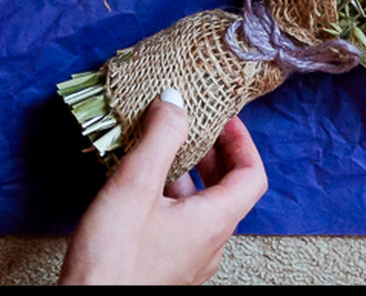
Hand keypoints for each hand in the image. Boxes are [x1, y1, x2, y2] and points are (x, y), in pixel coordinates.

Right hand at [59, 92, 267, 284]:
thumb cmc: (113, 258)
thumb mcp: (135, 186)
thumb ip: (160, 138)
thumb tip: (177, 101)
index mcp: (213, 222)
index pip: (252, 176)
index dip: (242, 141)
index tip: (223, 117)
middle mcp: (209, 243)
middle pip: (228, 190)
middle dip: (213, 152)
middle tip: (192, 124)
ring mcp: (189, 258)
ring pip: (201, 206)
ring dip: (186, 173)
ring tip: (158, 148)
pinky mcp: (166, 265)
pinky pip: (180, 222)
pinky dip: (169, 194)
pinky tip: (139, 184)